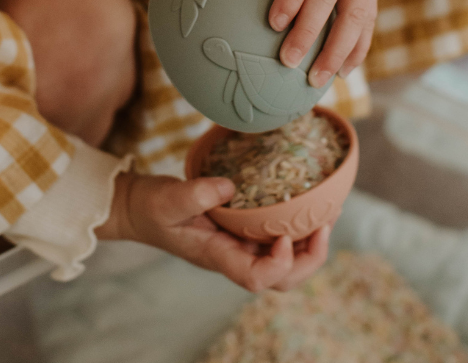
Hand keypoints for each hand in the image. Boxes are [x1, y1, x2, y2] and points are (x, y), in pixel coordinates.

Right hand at [95, 171, 330, 291]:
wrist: (140, 208)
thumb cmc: (151, 208)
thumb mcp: (168, 199)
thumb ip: (196, 194)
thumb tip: (231, 187)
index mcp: (217, 256)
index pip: (256, 278)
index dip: (278, 263)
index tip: (283, 234)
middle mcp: (234, 256)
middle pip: (282, 279)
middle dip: (309, 258)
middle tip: (324, 224)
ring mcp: (240, 245)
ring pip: (285, 261)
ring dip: (309, 243)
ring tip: (327, 212)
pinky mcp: (242, 230)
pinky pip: (276, 236)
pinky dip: (297, 225)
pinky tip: (308, 203)